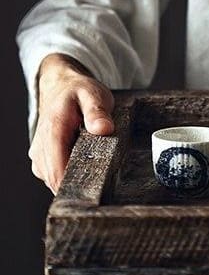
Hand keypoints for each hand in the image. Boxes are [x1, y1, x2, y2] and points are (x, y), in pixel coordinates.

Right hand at [29, 54, 114, 194]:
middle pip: (56, 180)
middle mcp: (40, 146)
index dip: (76, 183)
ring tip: (93, 166)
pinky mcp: (41, 159)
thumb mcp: (93, 95)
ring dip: (74, 179)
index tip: (97, 187)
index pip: (58, 170)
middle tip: (102, 176)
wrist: (61, 88)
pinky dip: (68, 175)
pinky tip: (83, 165)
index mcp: (53, 130)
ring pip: (54, 181)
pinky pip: (53, 176)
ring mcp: (39, 155)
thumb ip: (97, 111)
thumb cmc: (78, 92)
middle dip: (79, 183)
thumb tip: (103, 129)